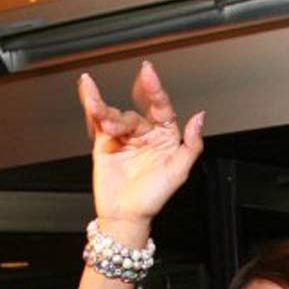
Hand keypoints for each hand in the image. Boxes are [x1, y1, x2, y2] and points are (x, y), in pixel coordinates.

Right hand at [78, 60, 204, 231]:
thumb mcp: (178, 172)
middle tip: (118, 123)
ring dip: (106, 117)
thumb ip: (192, 145)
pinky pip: (99, 118)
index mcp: (165, 138)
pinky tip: (87, 88)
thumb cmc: (152, 198)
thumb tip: (200, 117)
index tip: (147, 73)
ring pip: (115, 115)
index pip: (162, 108)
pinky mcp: (105, 141)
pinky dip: (92, 102)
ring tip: (103, 128)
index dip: (155, 90)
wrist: (125, 216)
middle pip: (134, 113)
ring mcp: (125, 136)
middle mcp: (145, 134)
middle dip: (124, 118)